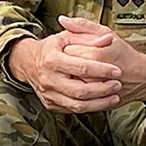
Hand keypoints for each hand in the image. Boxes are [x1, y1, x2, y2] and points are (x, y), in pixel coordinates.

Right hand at [7, 19, 122, 113]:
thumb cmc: (51, 48)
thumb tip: (108, 39)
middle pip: (80, 90)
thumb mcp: (67, 36)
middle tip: (117, 85)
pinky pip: (72, 110)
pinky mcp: (50, 104)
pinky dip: (89, 108)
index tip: (116, 71)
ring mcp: (48, 94)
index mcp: (52, 60)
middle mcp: (48, 79)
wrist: (28, 62)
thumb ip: (88, 36)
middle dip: (103, 89)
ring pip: (77, 105)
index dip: (102, 70)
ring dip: (99, 103)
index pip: (82, 67)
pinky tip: (101, 102)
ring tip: (114, 96)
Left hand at [59, 15, 145, 105]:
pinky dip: (76, 88)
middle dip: (70, 62)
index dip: (70, 47)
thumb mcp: (106, 33)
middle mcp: (91, 74)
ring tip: (82, 71)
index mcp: (93, 54)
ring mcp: (91, 89)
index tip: (77, 46)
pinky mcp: (92, 100)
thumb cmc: (125, 55)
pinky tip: (84, 81)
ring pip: (69, 82)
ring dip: (72, 76)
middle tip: (80, 59)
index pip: (66, 50)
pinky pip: (75, 95)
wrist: (141, 77)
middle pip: (66, 67)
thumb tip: (64, 20)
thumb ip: (83, 25)